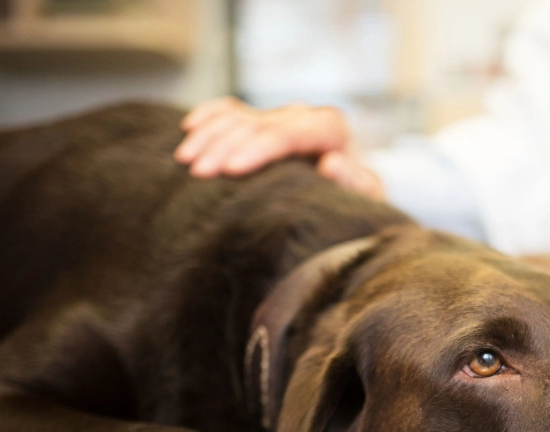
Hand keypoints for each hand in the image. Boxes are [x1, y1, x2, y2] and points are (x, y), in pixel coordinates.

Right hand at [175, 97, 384, 199]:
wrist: (352, 196)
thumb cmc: (357, 202)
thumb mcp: (364, 198)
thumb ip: (353, 182)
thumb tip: (331, 162)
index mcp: (329, 127)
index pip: (287, 133)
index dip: (257, 149)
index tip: (231, 170)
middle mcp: (303, 115)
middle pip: (256, 124)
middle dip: (224, 146)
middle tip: (197, 173)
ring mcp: (280, 116)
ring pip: (238, 116)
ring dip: (209, 136)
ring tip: (184, 160)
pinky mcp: (263, 121)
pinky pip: (231, 110)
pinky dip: (209, 116)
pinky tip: (189, 128)